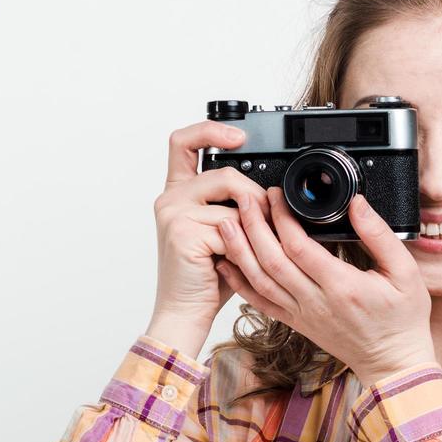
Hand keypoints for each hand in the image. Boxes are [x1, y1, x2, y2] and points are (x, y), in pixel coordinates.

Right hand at [149, 120, 264, 332]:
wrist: (187, 310)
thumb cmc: (209, 276)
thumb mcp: (225, 232)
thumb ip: (235, 206)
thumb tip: (270, 191)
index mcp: (179, 192)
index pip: (184, 142)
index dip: (211, 130)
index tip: (239, 136)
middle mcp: (171, 197)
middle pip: (224, 173)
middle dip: (255, 196)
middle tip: (266, 219)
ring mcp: (174, 213)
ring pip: (231, 199)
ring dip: (253, 222)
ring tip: (252, 245)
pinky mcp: (182, 231)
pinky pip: (229, 225)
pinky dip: (242, 244)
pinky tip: (235, 260)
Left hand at [214, 187, 436, 383]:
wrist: (393, 364)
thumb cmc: (403, 321)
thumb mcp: (406, 273)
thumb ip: (380, 235)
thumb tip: (357, 204)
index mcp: (342, 286)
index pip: (299, 247)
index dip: (282, 217)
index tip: (276, 195)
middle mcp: (315, 302)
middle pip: (271, 260)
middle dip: (253, 226)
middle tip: (245, 199)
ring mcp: (302, 315)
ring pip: (260, 281)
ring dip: (240, 250)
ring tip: (226, 222)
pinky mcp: (296, 323)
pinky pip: (260, 302)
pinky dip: (240, 283)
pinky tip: (226, 264)